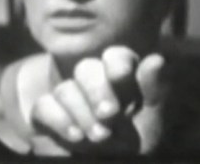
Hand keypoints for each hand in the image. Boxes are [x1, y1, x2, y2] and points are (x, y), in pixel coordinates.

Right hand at [30, 46, 167, 155]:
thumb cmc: (135, 143)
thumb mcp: (151, 119)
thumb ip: (154, 89)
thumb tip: (156, 60)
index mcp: (122, 78)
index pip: (116, 56)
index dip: (117, 62)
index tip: (121, 75)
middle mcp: (94, 83)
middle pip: (86, 68)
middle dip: (97, 90)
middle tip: (109, 114)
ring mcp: (69, 98)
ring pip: (65, 88)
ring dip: (82, 113)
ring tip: (100, 136)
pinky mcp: (47, 115)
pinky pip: (43, 106)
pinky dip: (58, 120)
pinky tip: (75, 136)